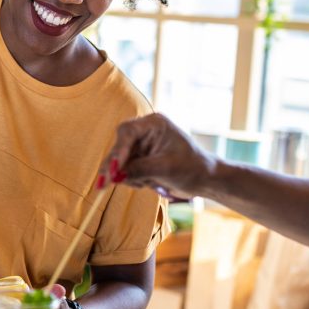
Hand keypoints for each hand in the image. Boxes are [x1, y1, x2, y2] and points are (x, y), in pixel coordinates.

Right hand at [98, 114, 215, 199]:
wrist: (204, 179)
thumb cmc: (192, 168)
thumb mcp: (165, 169)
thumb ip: (139, 170)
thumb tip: (115, 176)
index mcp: (154, 124)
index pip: (127, 132)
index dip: (117, 150)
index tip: (112, 170)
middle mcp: (145, 131)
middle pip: (119, 146)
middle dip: (116, 166)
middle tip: (103, 184)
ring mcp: (142, 145)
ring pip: (120, 161)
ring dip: (127, 175)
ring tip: (147, 184)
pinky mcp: (140, 158)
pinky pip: (125, 169)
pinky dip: (131, 179)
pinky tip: (147, 183)